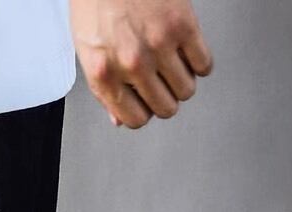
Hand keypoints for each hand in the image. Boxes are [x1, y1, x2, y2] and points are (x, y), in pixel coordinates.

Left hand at [70, 0, 213, 129]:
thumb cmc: (95, 0)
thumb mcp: (87, 49)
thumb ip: (104, 87)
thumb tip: (118, 116)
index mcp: (104, 74)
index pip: (135, 120)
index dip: (144, 112)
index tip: (147, 104)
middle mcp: (132, 64)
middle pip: (165, 108)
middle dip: (166, 98)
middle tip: (162, 83)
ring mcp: (159, 45)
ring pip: (187, 90)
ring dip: (183, 81)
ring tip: (174, 65)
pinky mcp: (183, 24)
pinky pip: (204, 63)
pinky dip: (200, 62)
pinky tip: (188, 52)